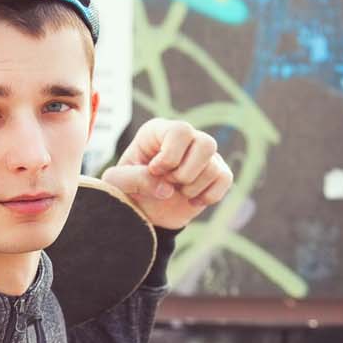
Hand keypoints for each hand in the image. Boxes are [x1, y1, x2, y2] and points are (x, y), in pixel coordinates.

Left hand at [101, 118, 232, 228]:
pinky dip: (208, 196)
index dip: (170, 156)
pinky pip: (225, 179)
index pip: (180, 131)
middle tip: (168, 182)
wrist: (145, 212)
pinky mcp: (217, 172)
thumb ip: (133, 179)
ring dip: (192, 187)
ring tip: (176, 191)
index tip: (154, 170)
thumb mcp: (117, 183)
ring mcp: (204, 155)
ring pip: (214, 166)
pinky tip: (191, 200)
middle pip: (206, 144)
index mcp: (159, 131)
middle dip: (184, 173)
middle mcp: (186, 138)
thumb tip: (167, 189)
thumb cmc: (128, 189)